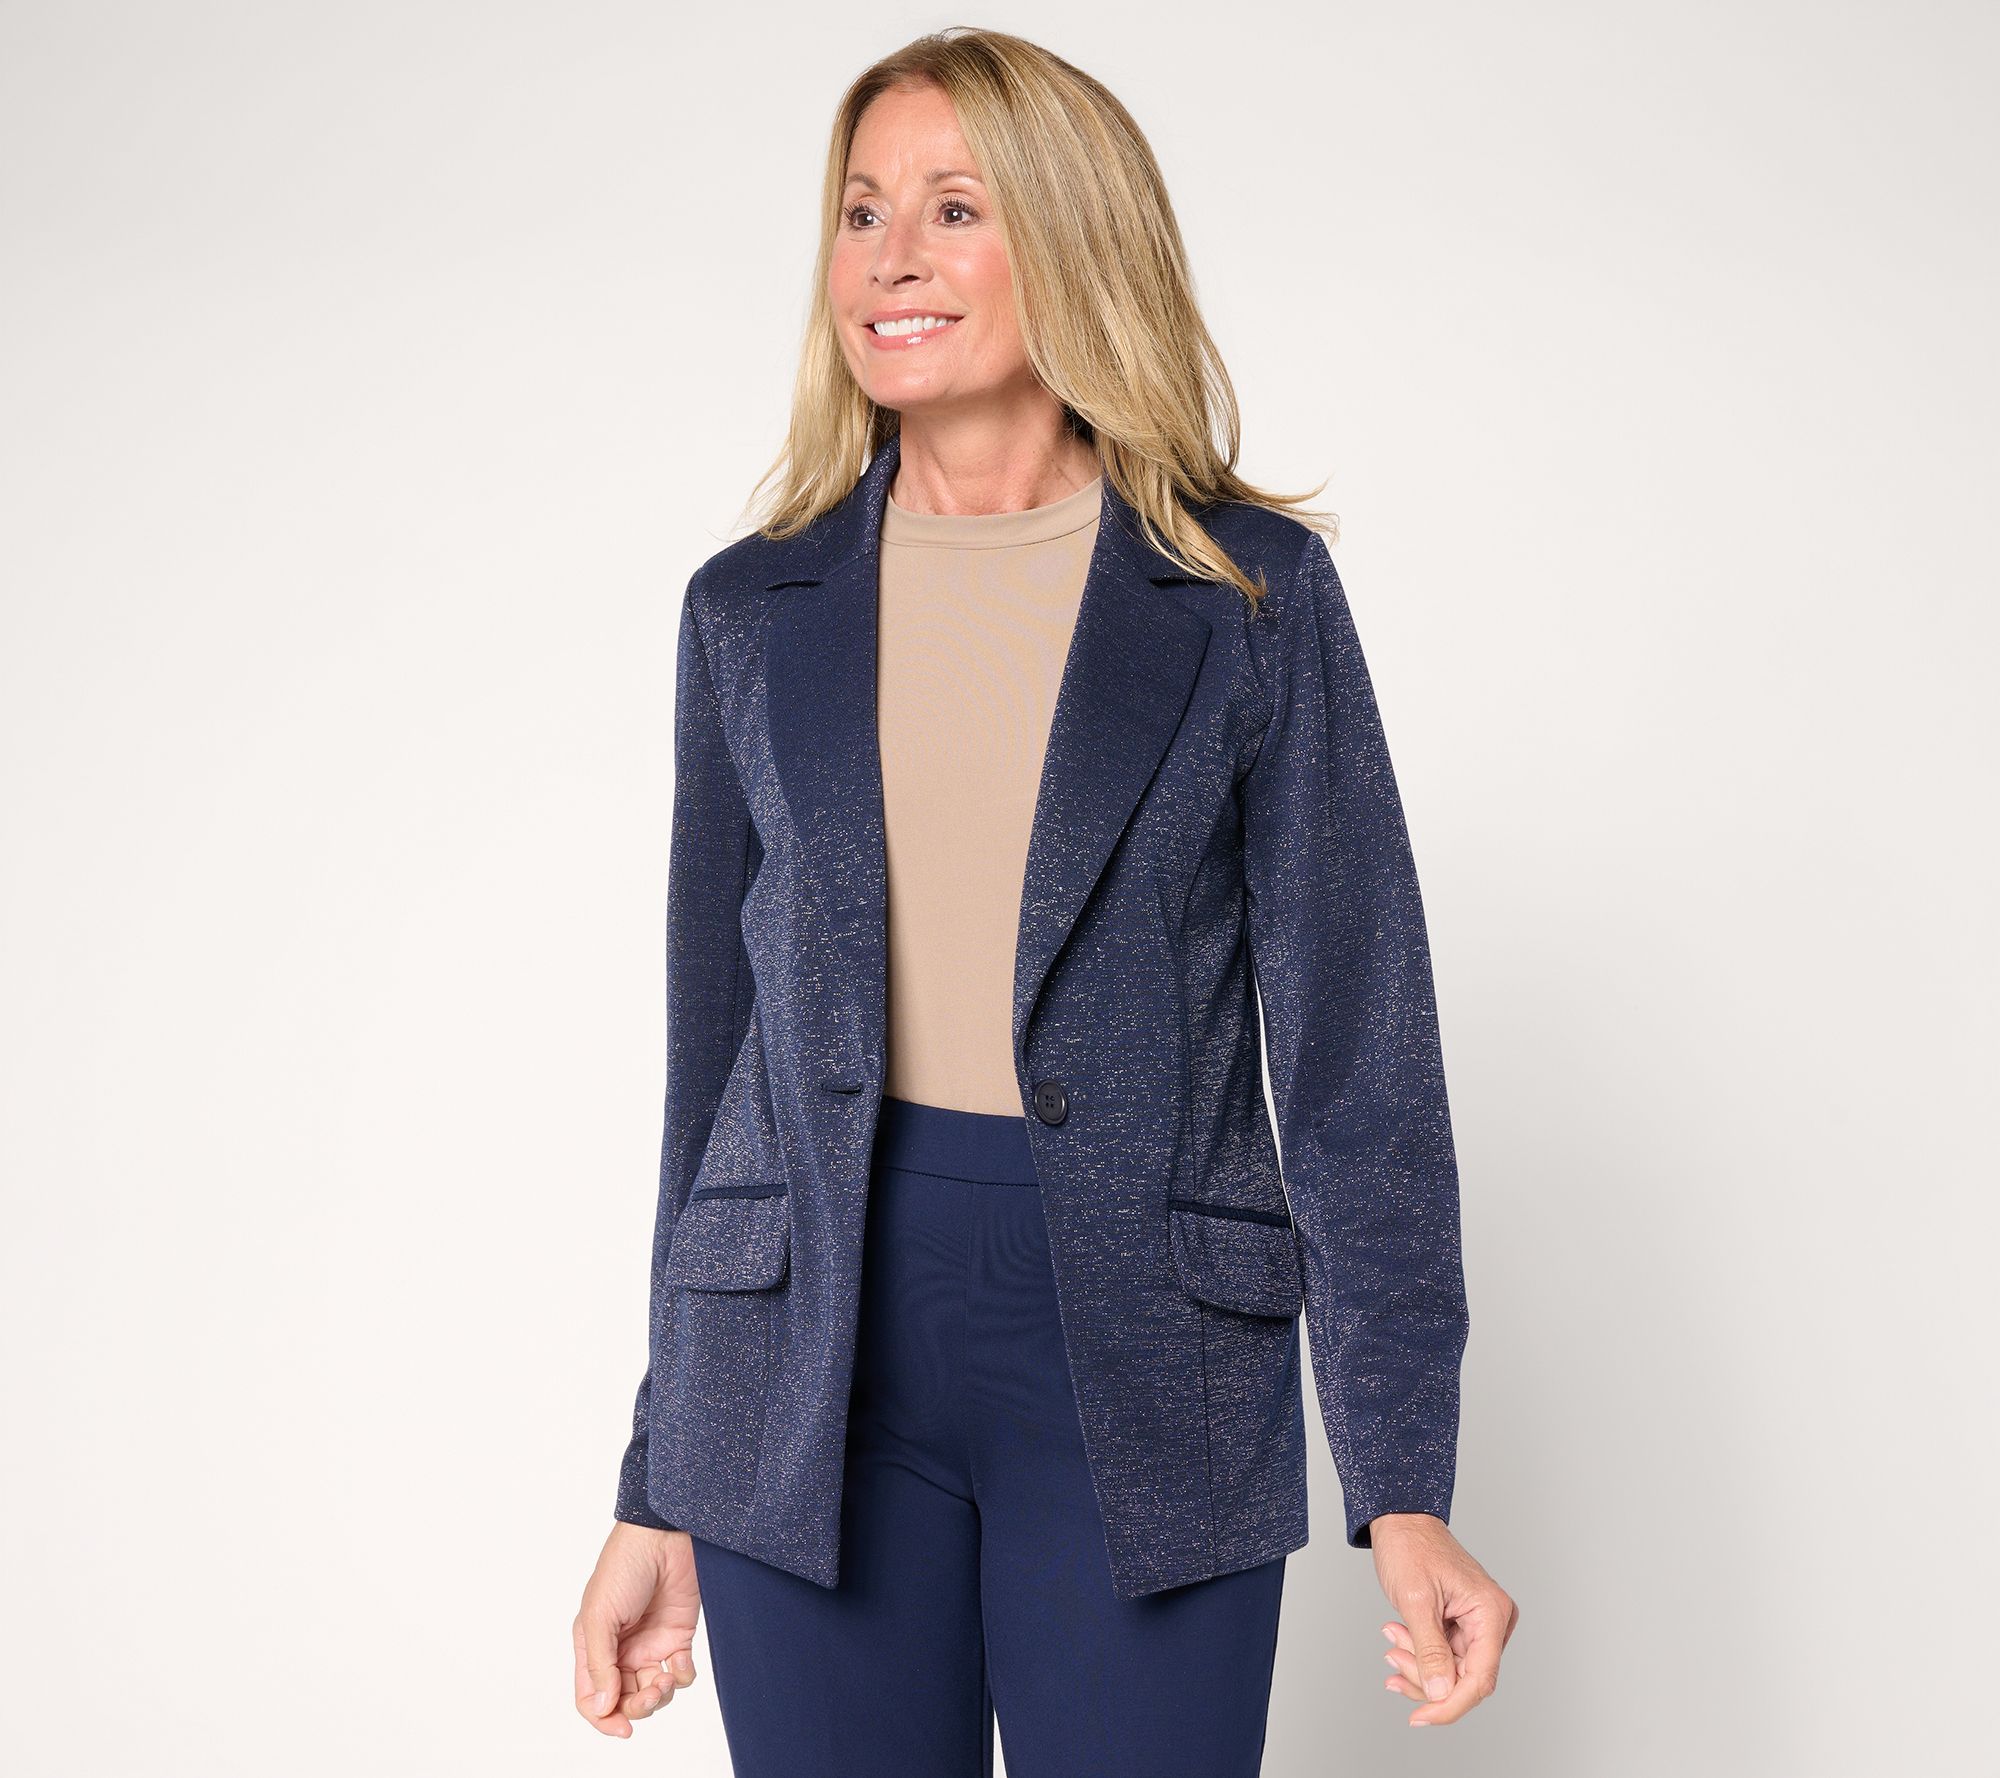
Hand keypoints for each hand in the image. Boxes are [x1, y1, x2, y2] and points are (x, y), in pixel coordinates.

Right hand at [573, 1522, 702, 1737]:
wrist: (665, 1535)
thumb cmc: (624, 1567)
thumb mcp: (599, 1615)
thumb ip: (599, 1663)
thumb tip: (604, 1707)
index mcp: (593, 1645)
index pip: (592, 1696)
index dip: (604, 1718)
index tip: (622, 1727)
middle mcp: (621, 1649)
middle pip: (624, 1699)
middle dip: (637, 1707)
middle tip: (650, 1694)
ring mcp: (651, 1643)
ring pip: (653, 1691)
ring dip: (660, 1696)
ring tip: (665, 1680)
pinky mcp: (678, 1635)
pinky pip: (681, 1673)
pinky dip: (682, 1678)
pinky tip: (680, 1664)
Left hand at [1369, 1513, 1516, 1724]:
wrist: (1400, 1520)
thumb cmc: (1410, 1546)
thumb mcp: (1415, 1599)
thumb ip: (1430, 1649)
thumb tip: (1441, 1693)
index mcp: (1491, 1611)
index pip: (1479, 1678)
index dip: (1450, 1704)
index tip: (1420, 1717)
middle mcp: (1492, 1620)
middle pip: (1464, 1679)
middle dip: (1424, 1676)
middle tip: (1391, 1656)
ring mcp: (1478, 1624)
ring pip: (1451, 1671)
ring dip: (1417, 1664)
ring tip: (1391, 1638)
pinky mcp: (1463, 1625)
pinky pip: (1443, 1656)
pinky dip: (1418, 1653)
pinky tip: (1397, 1637)